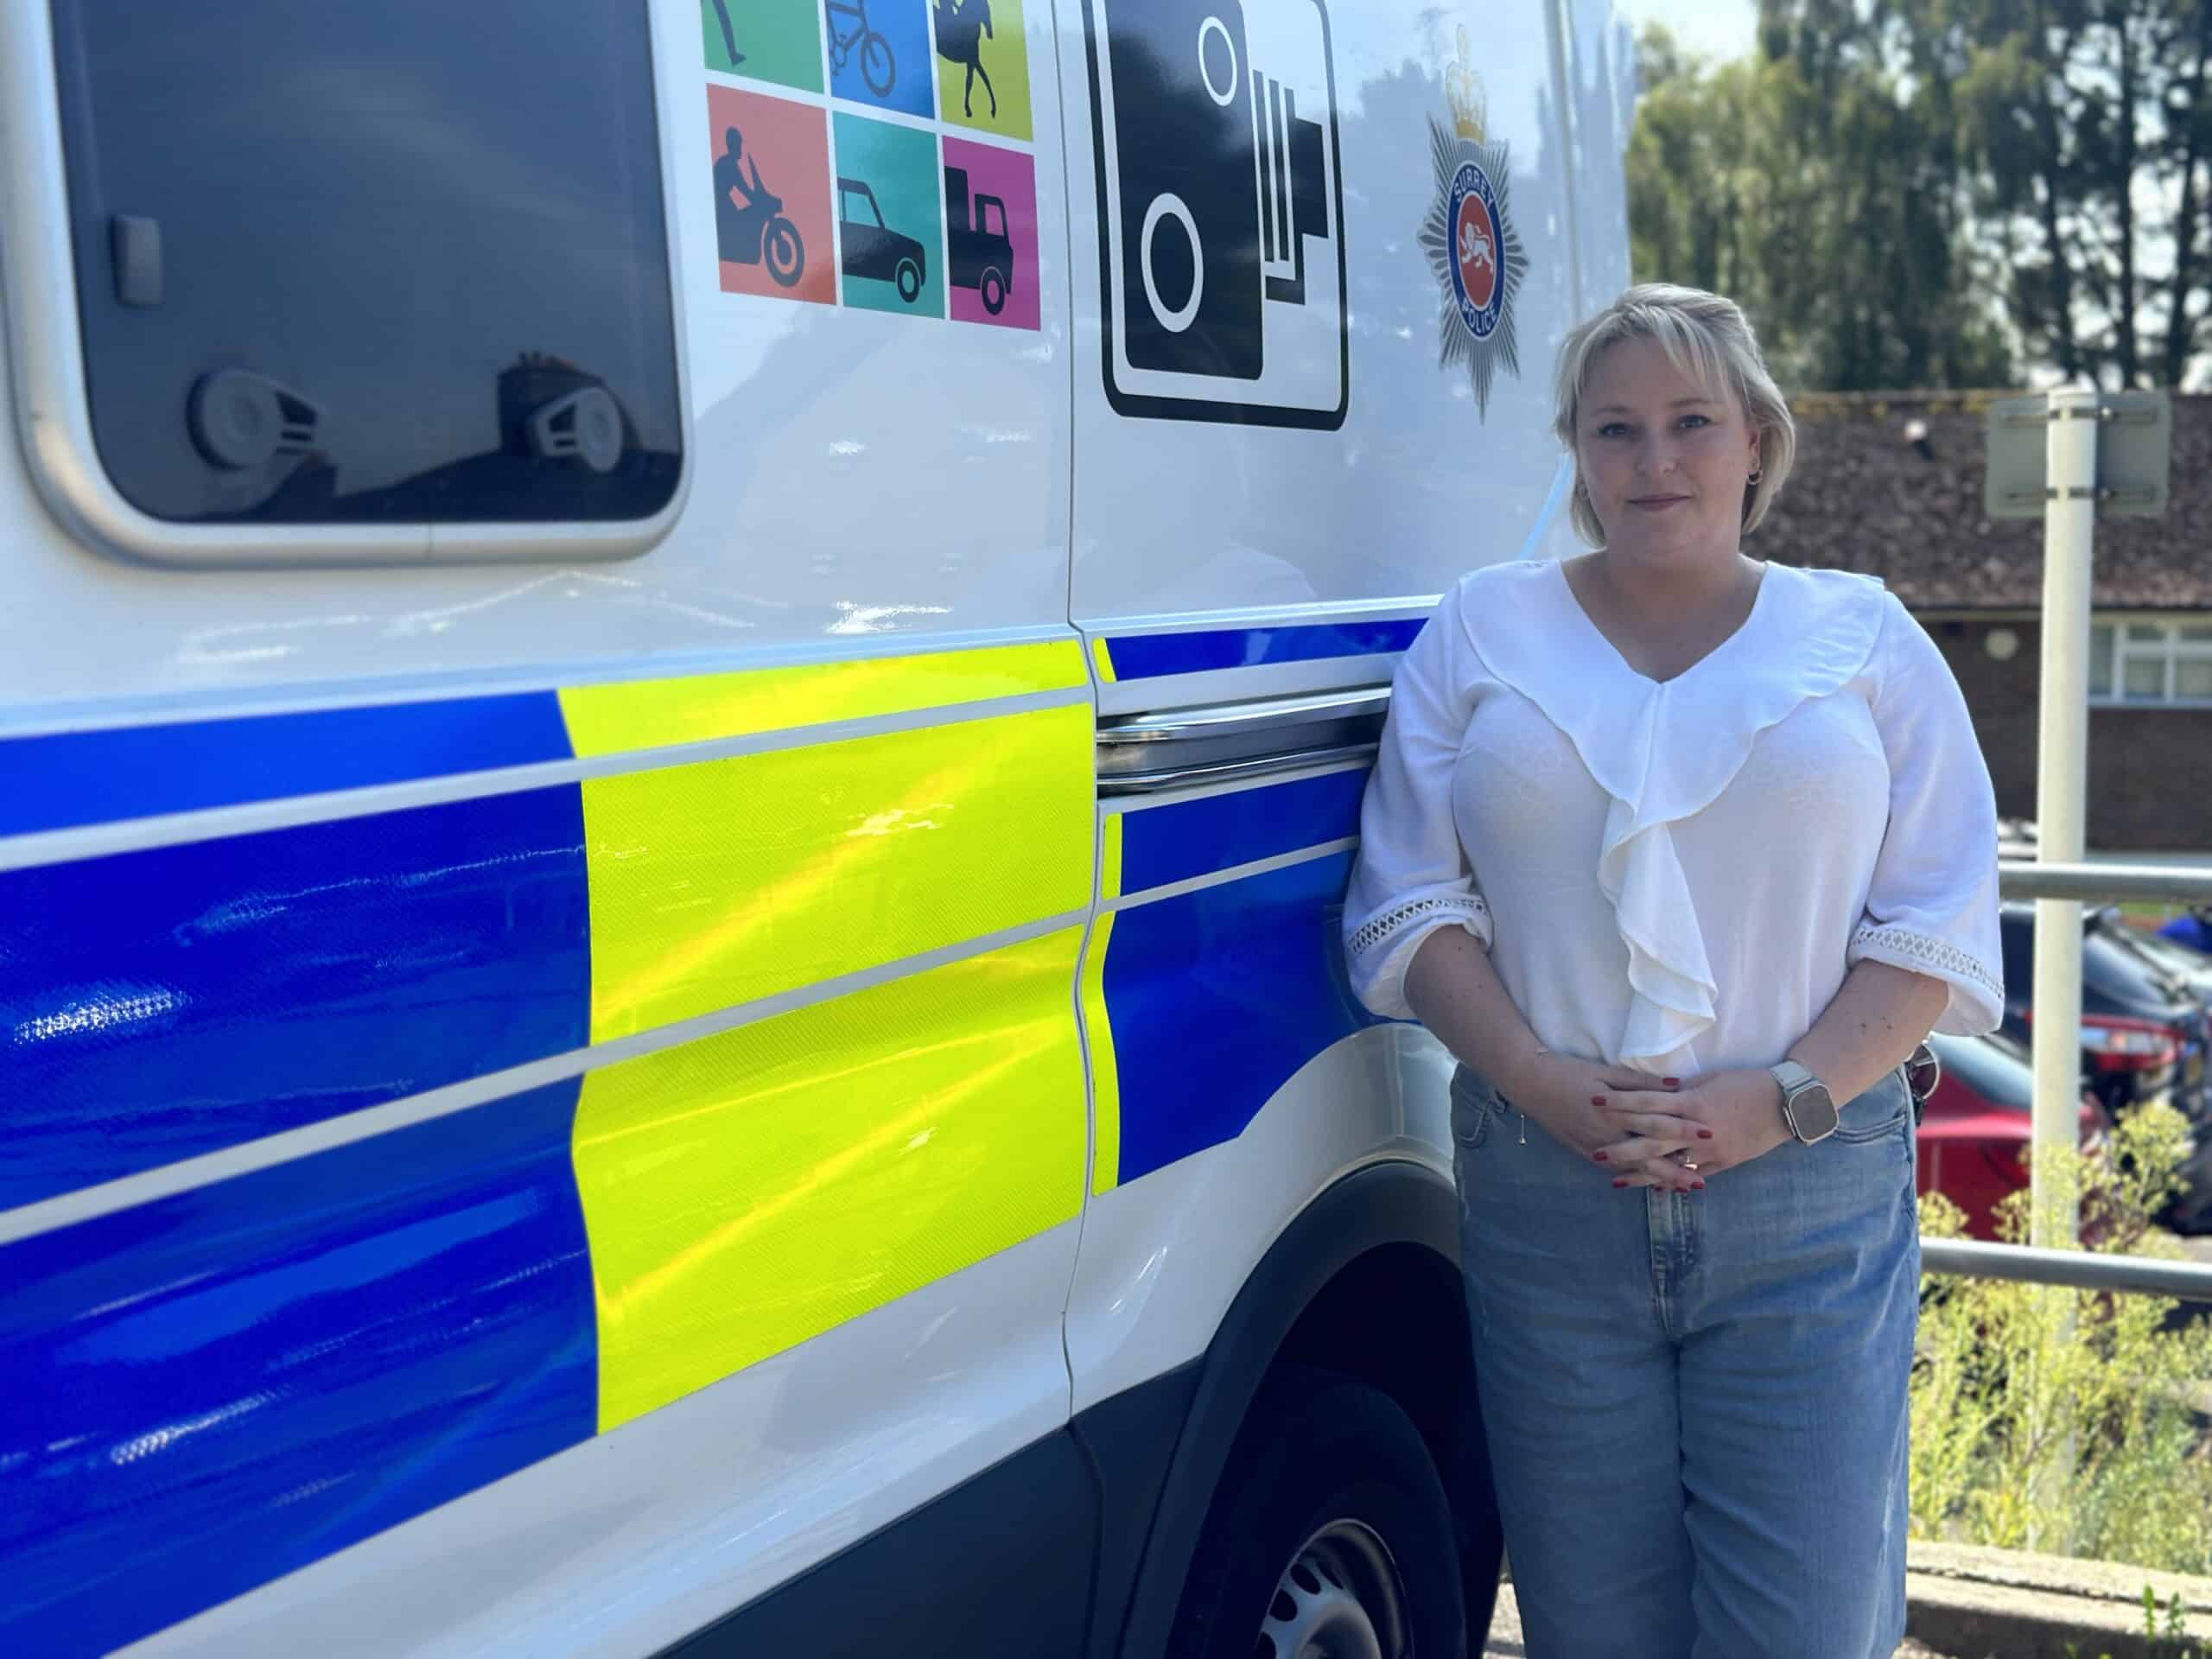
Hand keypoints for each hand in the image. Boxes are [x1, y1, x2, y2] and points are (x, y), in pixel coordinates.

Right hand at [1504, 1052, 1713, 1183]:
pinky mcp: (1583, 1152)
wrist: (1530, 1083)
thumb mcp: (1606, 1072)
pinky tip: (1647, 1183)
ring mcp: (1594, 1148)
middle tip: (1700, 1184)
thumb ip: (1642, 1083)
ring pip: (1632, 1169)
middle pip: (1649, 1157)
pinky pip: (1613, 1170)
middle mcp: (1607, 1136)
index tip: (1709, 1136)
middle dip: (1675, 1171)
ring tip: (1680, 1189)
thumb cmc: (1569, 1072)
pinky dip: (1633, 1178)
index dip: (1684, 1130)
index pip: (1658, 1124)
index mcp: (1616, 1113)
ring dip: (1657, 1179)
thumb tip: (1678, 1085)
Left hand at [1606, 1069, 1793, 1187]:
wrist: (1787, 1104)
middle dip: (1622, 1148)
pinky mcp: (1724, 1163)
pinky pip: (1693, 1174)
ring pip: (1670, 1164)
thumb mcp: (1712, 1079)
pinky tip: (1654, 1187)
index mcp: (1693, 1102)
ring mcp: (1711, 1150)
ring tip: (1617, 1180)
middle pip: (1652, 1139)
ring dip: (1642, 1173)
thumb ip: (1683, 1089)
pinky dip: (1673, 1180)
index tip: (1596, 1103)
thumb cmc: (1748, 1084)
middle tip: (1595, 1154)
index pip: (1648, 1103)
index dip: (1621, 1103)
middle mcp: (1698, 1129)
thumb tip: (1658, 1092)